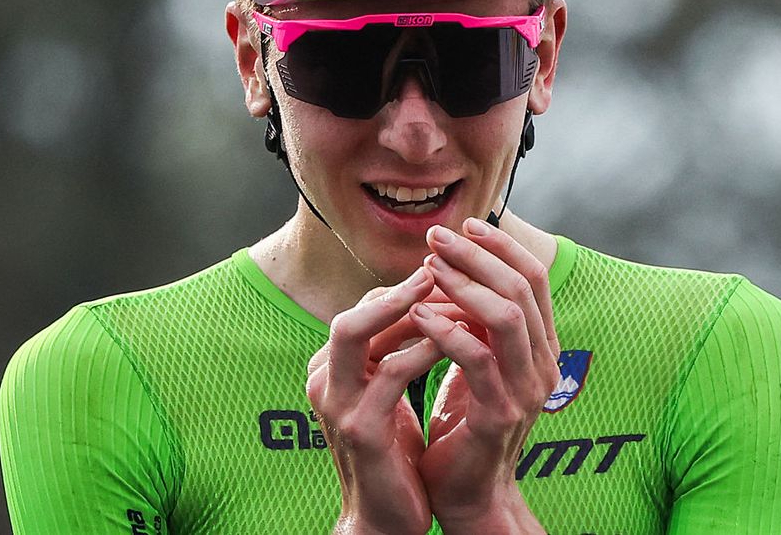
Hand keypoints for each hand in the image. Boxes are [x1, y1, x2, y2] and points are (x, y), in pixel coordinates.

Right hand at [306, 268, 442, 534]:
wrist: (384, 517)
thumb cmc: (392, 452)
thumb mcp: (385, 394)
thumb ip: (392, 351)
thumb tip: (427, 301)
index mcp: (331, 367)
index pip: (364, 310)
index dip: (407, 291)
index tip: (450, 281)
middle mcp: (323, 378)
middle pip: (351, 311)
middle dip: (400, 289)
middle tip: (446, 270)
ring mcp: (335, 402)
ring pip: (356, 330)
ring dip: (410, 309)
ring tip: (456, 298)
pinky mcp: (358, 428)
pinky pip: (390, 372)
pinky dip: (423, 350)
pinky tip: (457, 341)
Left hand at [410, 218, 560, 533]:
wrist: (467, 490)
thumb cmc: (465, 422)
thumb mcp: (477, 363)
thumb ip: (479, 323)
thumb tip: (456, 269)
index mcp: (542, 347)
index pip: (533, 279)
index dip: (500, 246)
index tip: (464, 225)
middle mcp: (545, 364)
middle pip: (523, 288)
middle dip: (478, 255)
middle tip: (436, 238)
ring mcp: (527, 390)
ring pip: (507, 317)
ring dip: (464, 285)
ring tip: (426, 268)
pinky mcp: (500, 414)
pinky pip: (478, 358)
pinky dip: (446, 330)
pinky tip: (418, 314)